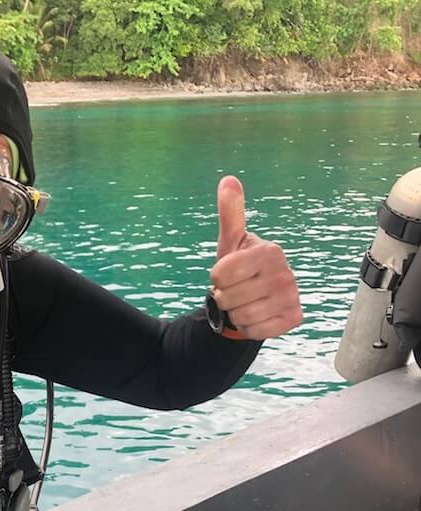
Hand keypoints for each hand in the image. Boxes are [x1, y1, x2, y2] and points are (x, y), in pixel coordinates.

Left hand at [209, 176, 301, 340]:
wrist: (254, 296)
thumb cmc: (239, 267)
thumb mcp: (231, 241)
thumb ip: (230, 213)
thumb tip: (228, 180)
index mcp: (270, 251)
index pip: (220, 275)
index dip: (216, 279)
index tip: (227, 274)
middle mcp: (285, 273)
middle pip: (228, 297)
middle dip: (225, 297)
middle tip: (236, 290)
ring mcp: (292, 296)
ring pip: (241, 316)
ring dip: (236, 313)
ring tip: (245, 302)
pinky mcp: (294, 318)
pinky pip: (256, 331)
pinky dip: (249, 327)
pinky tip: (256, 315)